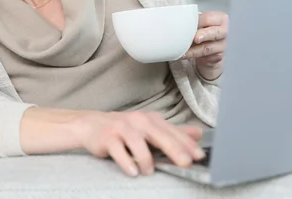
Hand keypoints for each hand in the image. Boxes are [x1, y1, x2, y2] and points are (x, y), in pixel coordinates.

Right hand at [75, 111, 204, 176]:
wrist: (91, 125)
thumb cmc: (124, 129)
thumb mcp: (150, 128)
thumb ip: (173, 132)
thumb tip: (198, 133)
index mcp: (151, 119)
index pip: (172, 131)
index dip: (187, 143)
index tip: (199, 155)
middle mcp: (138, 121)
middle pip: (159, 134)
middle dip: (174, 148)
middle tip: (185, 162)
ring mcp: (122, 127)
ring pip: (138, 142)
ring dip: (146, 159)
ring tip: (149, 171)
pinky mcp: (108, 137)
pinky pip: (118, 149)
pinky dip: (126, 161)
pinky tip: (133, 171)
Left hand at [183, 11, 227, 80]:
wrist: (207, 49)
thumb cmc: (201, 31)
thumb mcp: (198, 23)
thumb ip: (192, 20)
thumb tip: (177, 20)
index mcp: (220, 18)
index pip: (209, 18)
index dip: (198, 21)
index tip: (187, 23)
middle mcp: (223, 31)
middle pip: (214, 32)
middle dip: (204, 35)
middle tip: (195, 39)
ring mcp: (222, 45)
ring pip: (208, 47)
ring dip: (194, 50)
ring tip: (183, 51)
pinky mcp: (217, 57)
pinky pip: (205, 57)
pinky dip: (193, 56)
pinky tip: (183, 56)